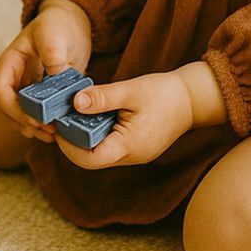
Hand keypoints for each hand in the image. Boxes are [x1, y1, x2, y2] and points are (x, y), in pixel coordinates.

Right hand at [0, 0, 93, 144]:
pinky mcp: (43, 95)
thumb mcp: (53, 33)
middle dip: (24, 122)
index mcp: (10, 62)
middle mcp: (16, 77)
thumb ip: (52, 52)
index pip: (1, 89)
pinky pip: (38, 113)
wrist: (70, 23)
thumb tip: (54, 77)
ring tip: (52, 135)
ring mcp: (28, 87)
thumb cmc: (57, 25)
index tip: (33, 119)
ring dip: (34, 128)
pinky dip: (45, 123)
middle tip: (46, 131)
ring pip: (22, 114)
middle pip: (9, 107)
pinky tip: (57, 131)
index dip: (13, 108)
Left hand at [55, 71, 193, 169]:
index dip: (69, 147)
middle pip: (92, 160)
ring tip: (72, 116)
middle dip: (73, 142)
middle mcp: (131, 156)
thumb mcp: (130, 91)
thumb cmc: (164, 93)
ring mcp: (134, 154)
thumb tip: (74, 102)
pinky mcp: (136, 148)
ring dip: (85, 138)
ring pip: (100, 154)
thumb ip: (102, 97)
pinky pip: (110, 147)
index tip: (59, 127)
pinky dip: (98, 135)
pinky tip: (91, 116)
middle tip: (60, 120)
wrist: (192, 99)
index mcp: (129, 146)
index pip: (90, 159)